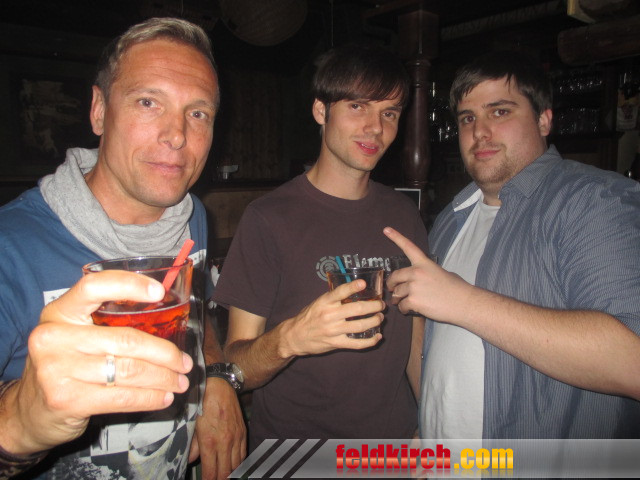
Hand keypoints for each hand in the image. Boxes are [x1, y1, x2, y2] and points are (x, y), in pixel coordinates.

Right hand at [1, 271, 192, 454]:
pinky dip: (149, 398)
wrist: (30, 411)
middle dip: (165, 353)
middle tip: (185, 362)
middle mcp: (53, 337)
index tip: (160, 292)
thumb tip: (165, 314)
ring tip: (180, 382)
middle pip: (126, 339)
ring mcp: (57, 369)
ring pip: (130, 370)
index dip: (129, 285)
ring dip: (163, 378)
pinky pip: (122, 397)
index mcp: (59, 312)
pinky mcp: (67, 399)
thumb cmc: (65, 364)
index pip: (94, 287)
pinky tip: (163, 398)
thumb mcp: (74, 335)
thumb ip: (106, 322)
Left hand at [190, 378, 246, 478]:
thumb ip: (192, 446)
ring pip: (236, 465)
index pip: (211, 473)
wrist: (219, 385)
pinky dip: (239, 463)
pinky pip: (243, 454)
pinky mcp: (243, 432)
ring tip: (224, 476)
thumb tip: (190, 460)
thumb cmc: (202, 403)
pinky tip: (234, 466)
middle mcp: (225, 442)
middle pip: (225, 473)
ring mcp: (236, 438)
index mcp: (210, 442)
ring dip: (230, 474)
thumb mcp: (192, 425)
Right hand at [280, 279, 384, 356]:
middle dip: (374, 306)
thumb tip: (355, 290)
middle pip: (357, 309)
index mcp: (325, 302)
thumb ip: (334, 298)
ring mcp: (333, 330)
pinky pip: (357, 343)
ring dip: (374, 321)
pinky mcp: (336, 343)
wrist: (294, 336)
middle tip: (381, 305)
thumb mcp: (318, 303)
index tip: (363, 283)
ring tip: (380, 318)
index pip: (340, 292)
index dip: (352, 287)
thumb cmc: (309, 317)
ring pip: (360, 326)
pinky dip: (370, 341)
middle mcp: (329, 315)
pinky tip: (377, 336)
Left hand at [384, 226, 471, 321]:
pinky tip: (409, 310)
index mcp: (424, 263)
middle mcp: (417, 272)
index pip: (408, 247)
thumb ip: (425, 273)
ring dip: (398, 299)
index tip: (386, 229)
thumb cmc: (456, 288)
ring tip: (403, 303)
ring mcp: (414, 287)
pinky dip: (403, 309)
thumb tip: (416, 281)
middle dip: (391, 285)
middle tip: (391, 290)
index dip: (396, 237)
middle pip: (395, 277)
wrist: (464, 303)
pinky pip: (402, 305)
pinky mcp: (414, 301)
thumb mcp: (441, 272)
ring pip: (397, 293)